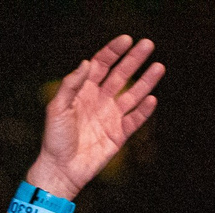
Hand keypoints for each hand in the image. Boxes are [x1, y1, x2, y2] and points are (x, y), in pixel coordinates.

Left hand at [31, 36, 162, 200]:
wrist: (61, 170)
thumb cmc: (55, 139)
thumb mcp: (57, 108)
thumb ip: (71, 85)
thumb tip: (87, 63)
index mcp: (84, 91)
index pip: (102, 65)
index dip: (113, 51)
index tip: (126, 40)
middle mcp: (100, 100)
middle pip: (121, 74)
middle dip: (134, 59)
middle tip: (148, 44)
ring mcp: (111, 117)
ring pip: (133, 94)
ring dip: (146, 81)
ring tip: (159, 67)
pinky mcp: (119, 135)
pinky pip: (135, 120)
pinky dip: (144, 111)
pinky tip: (151, 99)